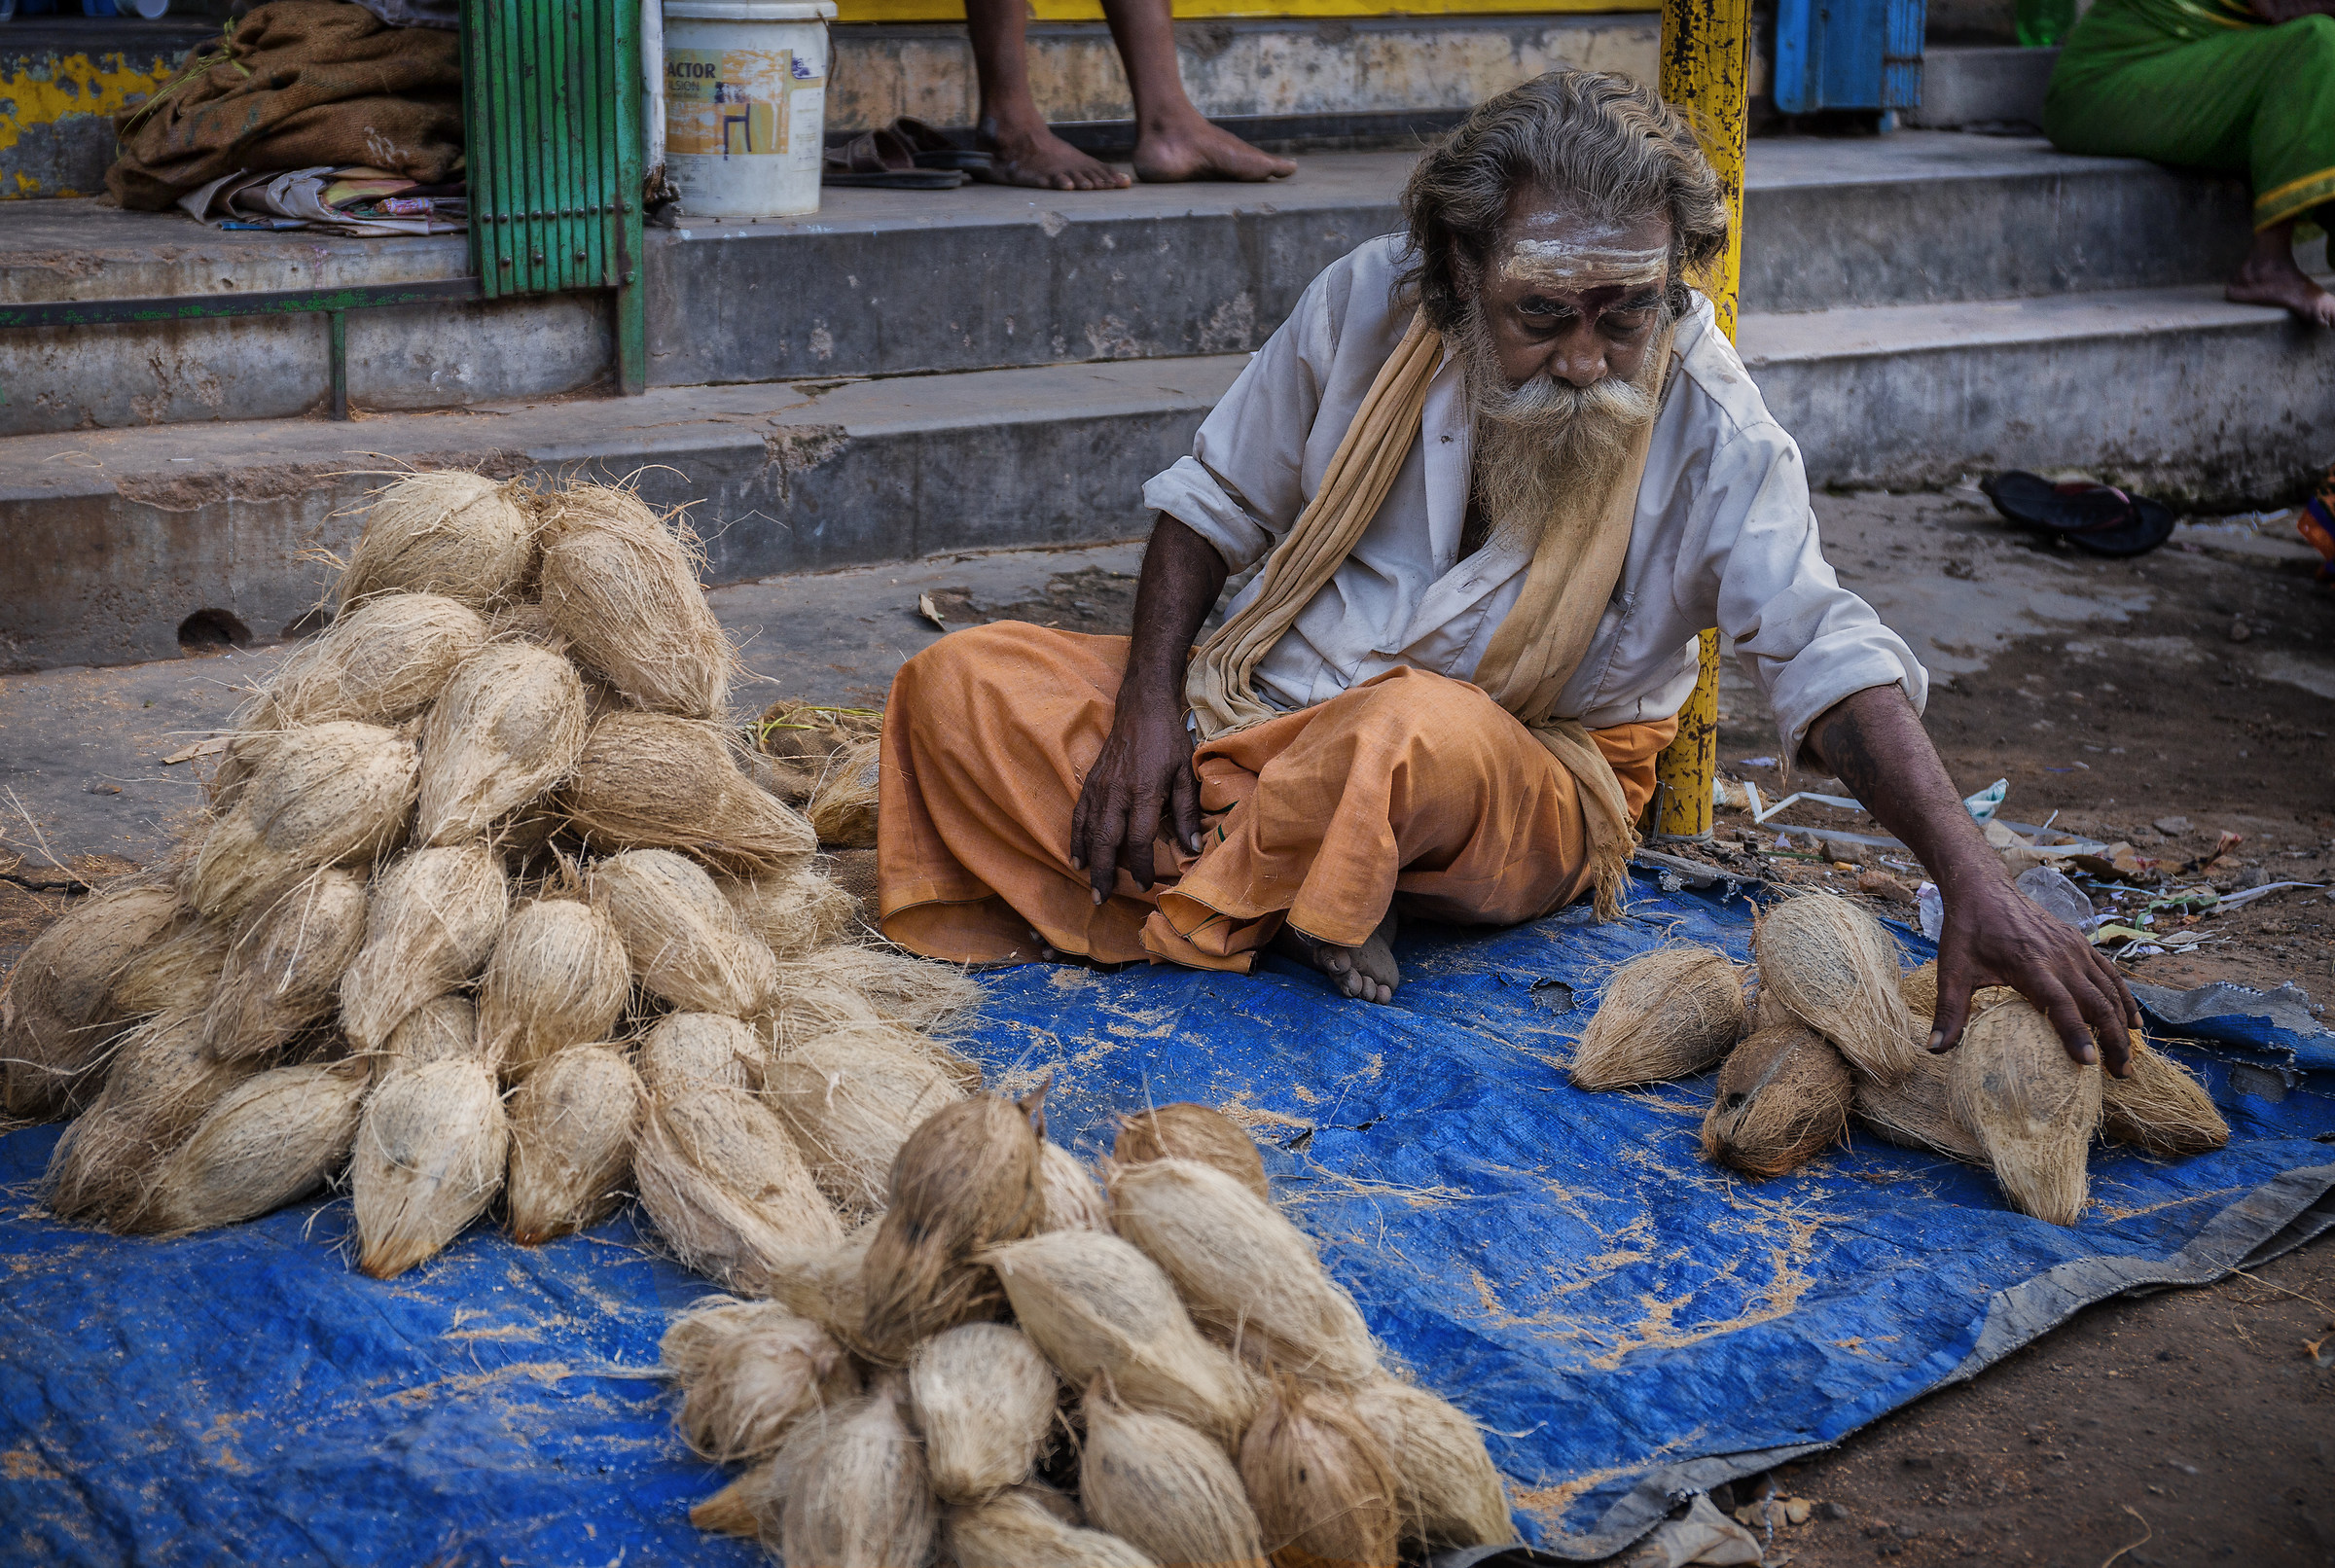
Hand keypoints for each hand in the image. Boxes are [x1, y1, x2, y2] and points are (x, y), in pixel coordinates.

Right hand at [1069, 685, 1202, 904]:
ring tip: (1090, 887)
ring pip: (1089, 831)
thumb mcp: (1186, 772)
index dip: (1142, 865)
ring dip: (1089, 861)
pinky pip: (1079, 815)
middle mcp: (1117, 792)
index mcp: (1144, 790)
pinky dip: (1077, 838)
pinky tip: (1078, 857)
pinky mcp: (1091, 781)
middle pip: (1106, 840)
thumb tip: (1193, 846)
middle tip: (1102, 899)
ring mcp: (1100, 787)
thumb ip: (1186, 810)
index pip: (1140, 838)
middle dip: (1104, 873)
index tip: (1144, 885)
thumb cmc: (1168, 740)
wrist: (1141, 708)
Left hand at [1929, 875, 2138, 1074]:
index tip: (2089, 1064)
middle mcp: (2060, 957)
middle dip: (2112, 1040)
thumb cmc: (1967, 931)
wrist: (1983, 888)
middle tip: (2119, 1074)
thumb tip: (1934, 1050)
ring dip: (2123, 1024)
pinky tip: (2132, 1022)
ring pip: (2109, 989)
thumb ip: (1948, 1011)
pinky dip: (2124, 998)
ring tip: (2127, 1058)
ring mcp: (2074, 948)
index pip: (2060, 1005)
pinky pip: (2110, 973)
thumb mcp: (1951, 970)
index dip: (2076, 1034)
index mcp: (2030, 965)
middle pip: (2097, 1003)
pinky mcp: (2079, 942)